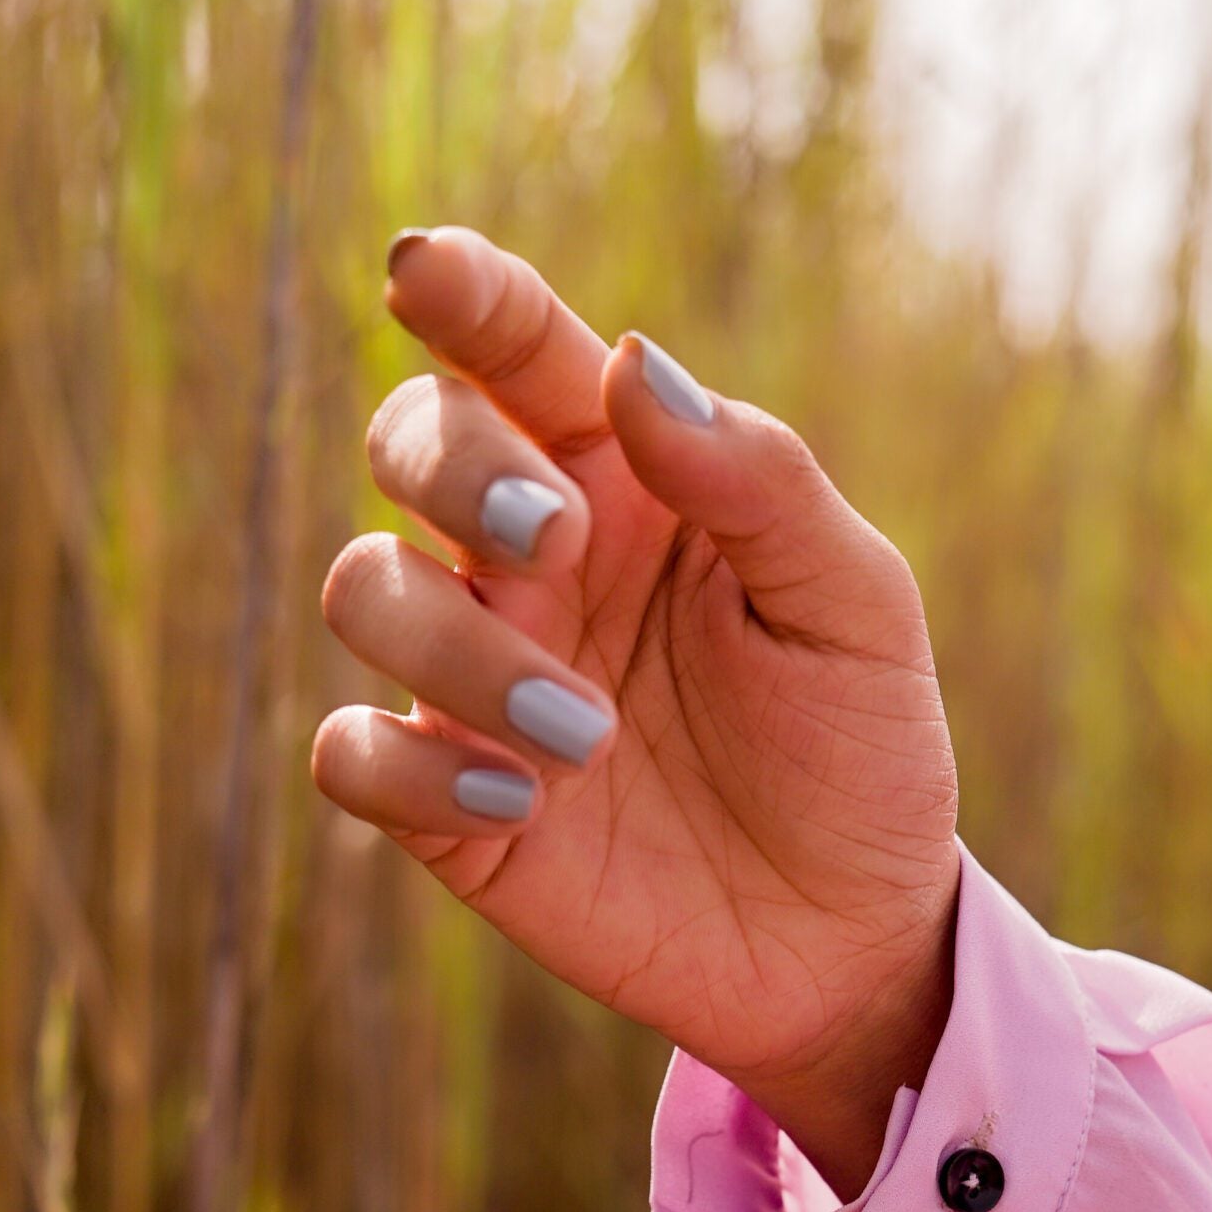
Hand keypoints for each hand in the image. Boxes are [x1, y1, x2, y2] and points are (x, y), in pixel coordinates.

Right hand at [312, 227, 960, 1198]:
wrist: (854, 937)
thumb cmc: (858, 752)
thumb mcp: (851, 608)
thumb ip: (757, 481)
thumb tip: (633, 365)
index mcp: (624, 481)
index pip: (515, 352)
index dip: (461, 294)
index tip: (428, 274)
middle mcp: (531, 564)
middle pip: (412, 443)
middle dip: (454, 470)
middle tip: (556, 543)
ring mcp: (479, 684)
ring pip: (366, 592)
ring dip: (458, 646)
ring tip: (584, 731)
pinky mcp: (452, 811)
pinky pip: (352, 755)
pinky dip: (411, 767)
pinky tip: (520, 805)